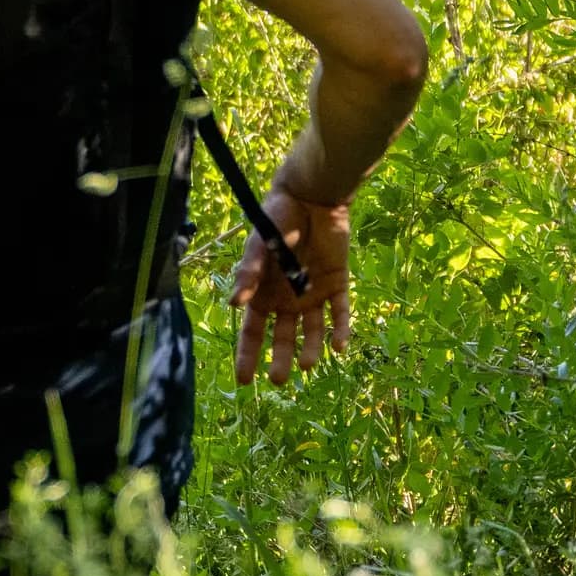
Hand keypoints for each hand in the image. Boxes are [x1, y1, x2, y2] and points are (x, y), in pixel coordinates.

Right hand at [230, 189, 350, 384]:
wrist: (313, 195)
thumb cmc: (278, 217)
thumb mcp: (260, 244)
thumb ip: (249, 272)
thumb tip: (234, 303)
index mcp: (264, 292)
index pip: (253, 331)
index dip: (248, 355)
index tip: (245, 381)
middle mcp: (288, 298)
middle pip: (283, 337)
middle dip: (280, 359)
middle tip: (279, 379)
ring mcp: (314, 293)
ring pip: (313, 331)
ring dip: (312, 349)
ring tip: (309, 365)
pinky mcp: (338, 284)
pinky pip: (340, 312)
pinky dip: (341, 329)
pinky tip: (340, 346)